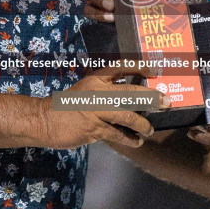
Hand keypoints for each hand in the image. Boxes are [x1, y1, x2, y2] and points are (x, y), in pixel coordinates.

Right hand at [43, 61, 159, 148]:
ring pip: (128, 116)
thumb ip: (105, 92)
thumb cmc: (67, 105)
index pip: (122, 67)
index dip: (140, 67)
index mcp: (96, 78)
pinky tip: (136, 141)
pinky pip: (118, 134)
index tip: (155, 71)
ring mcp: (96, 110)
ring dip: (143, 124)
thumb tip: (132, 99)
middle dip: (152, 98)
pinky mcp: (94, 129)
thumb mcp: (85, 90)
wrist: (44, 120)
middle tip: (165, 102)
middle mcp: (98, 91)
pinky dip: (130, 139)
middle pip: (131, 92)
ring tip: (150, 129)